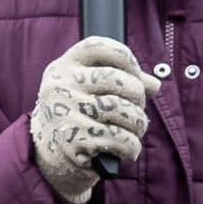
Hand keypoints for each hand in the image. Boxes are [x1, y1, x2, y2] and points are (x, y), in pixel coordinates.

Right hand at [28, 36, 159, 203]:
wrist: (48, 157)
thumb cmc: (77, 116)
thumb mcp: (89, 91)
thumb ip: (121, 81)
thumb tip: (155, 84)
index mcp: (63, 67)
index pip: (99, 46)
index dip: (126, 58)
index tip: (135, 74)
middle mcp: (61, 86)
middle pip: (118, 80)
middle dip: (138, 96)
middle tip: (135, 109)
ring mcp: (66, 113)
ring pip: (124, 111)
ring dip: (138, 124)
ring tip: (133, 130)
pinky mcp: (75, 140)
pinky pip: (121, 139)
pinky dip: (132, 146)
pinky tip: (125, 149)